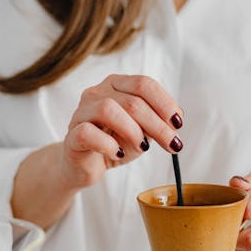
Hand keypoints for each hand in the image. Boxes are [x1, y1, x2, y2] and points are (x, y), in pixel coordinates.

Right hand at [60, 74, 183, 188]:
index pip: (143, 84)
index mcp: (116, 85)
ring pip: (108, 109)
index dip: (164, 103)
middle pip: (132, 100)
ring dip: (132, 131)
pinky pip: (88, 133)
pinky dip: (108, 145)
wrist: (86, 166)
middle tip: (172, 144)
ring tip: (142, 147)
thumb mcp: (141, 132)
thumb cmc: (114, 144)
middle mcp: (97, 92)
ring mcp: (81, 112)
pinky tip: (118, 154)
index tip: (179, 123)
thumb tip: (174, 123)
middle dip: (157, 124)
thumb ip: (156, 123)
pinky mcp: (71, 135)